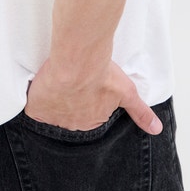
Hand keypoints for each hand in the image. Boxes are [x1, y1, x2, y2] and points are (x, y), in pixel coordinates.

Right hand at [24, 58, 162, 134]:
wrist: (77, 60)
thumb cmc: (101, 73)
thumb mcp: (127, 91)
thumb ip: (141, 112)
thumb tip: (157, 129)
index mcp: (93, 120)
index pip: (89, 116)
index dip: (86, 102)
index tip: (83, 91)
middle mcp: (73, 124)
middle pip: (69, 115)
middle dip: (69, 103)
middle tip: (69, 86)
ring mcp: (54, 118)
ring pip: (51, 112)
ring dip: (53, 101)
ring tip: (54, 85)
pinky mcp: (37, 109)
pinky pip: (33, 110)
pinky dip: (34, 102)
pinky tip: (37, 92)